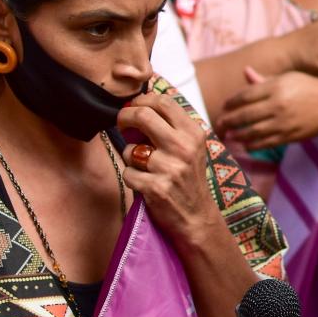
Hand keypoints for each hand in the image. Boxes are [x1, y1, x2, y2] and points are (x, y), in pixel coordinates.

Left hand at [118, 92, 222, 240]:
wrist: (197, 216)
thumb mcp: (191, 147)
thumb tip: (137, 108)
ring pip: (130, 149)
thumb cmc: (189, 178)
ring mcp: (170, 167)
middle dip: (124, 117)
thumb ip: (170, 127)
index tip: (132, 107)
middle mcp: (184, 147)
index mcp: (193, 132)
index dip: (141, 100)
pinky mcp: (156, 187)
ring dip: (130, 157)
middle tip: (120, 122)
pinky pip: (128, 173)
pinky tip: (145, 183)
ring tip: (144, 166)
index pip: (163, 101)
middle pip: (143, 115)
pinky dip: (132, 178)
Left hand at [217, 68, 317, 150]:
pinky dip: (252, 145)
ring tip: (230, 135)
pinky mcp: (289, 136)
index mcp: (276, 87)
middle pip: (244, 115)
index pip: (244, 96)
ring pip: (251, 132)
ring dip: (237, 135)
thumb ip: (264, 79)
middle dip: (228, 120)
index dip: (230, 102)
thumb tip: (245, 71)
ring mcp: (283, 122)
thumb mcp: (288, 78)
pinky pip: (264, 143)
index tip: (224, 106)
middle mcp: (278, 104)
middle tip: (219, 123)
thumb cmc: (309, 88)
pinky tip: (246, 144)